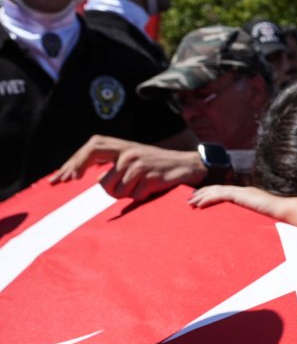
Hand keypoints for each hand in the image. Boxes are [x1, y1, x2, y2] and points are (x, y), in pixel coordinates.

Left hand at [51, 135, 205, 200]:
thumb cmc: (158, 166)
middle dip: (99, 189)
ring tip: (140, 188)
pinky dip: (140, 197)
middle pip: (102, 179)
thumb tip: (94, 180)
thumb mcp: (134, 160)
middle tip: (85, 193)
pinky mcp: (149, 177)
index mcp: (123, 147)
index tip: (62, 177)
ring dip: (126, 195)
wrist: (188, 166)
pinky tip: (151, 189)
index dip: (75, 162)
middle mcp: (128, 153)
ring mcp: (138, 165)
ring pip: (116, 191)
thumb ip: (115, 166)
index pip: (93, 147)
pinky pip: (134, 196)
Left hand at [188, 185, 282, 216]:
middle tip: (190, 199)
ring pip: (216, 190)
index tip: (200, 199)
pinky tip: (200, 204)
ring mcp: (241, 191)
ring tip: (191, 202)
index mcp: (246, 194)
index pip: (224, 191)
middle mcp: (242, 190)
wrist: (283, 211)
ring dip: (202, 196)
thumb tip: (246, 228)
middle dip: (202, 193)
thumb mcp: (259, 216)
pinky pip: (220, 195)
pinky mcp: (240, 195)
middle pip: (217, 189)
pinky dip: (209, 199)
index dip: (211, 194)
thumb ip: (251, 217)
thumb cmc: (276, 217)